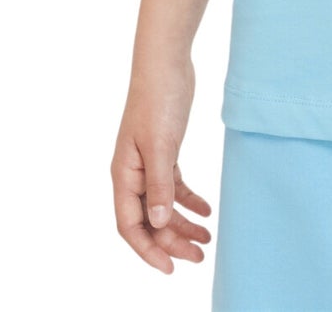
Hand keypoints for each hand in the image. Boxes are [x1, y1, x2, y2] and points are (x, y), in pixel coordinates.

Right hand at [111, 56, 212, 273]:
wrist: (165, 64)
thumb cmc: (158, 101)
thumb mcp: (161, 145)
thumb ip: (159, 184)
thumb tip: (158, 223)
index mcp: (124, 176)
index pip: (131, 226)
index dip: (148, 250)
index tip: (171, 268)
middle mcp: (132, 174)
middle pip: (149, 220)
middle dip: (172, 241)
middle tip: (200, 256)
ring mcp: (148, 163)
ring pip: (163, 205)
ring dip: (182, 224)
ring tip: (207, 239)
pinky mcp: (165, 151)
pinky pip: (174, 186)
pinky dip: (189, 200)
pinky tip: (207, 211)